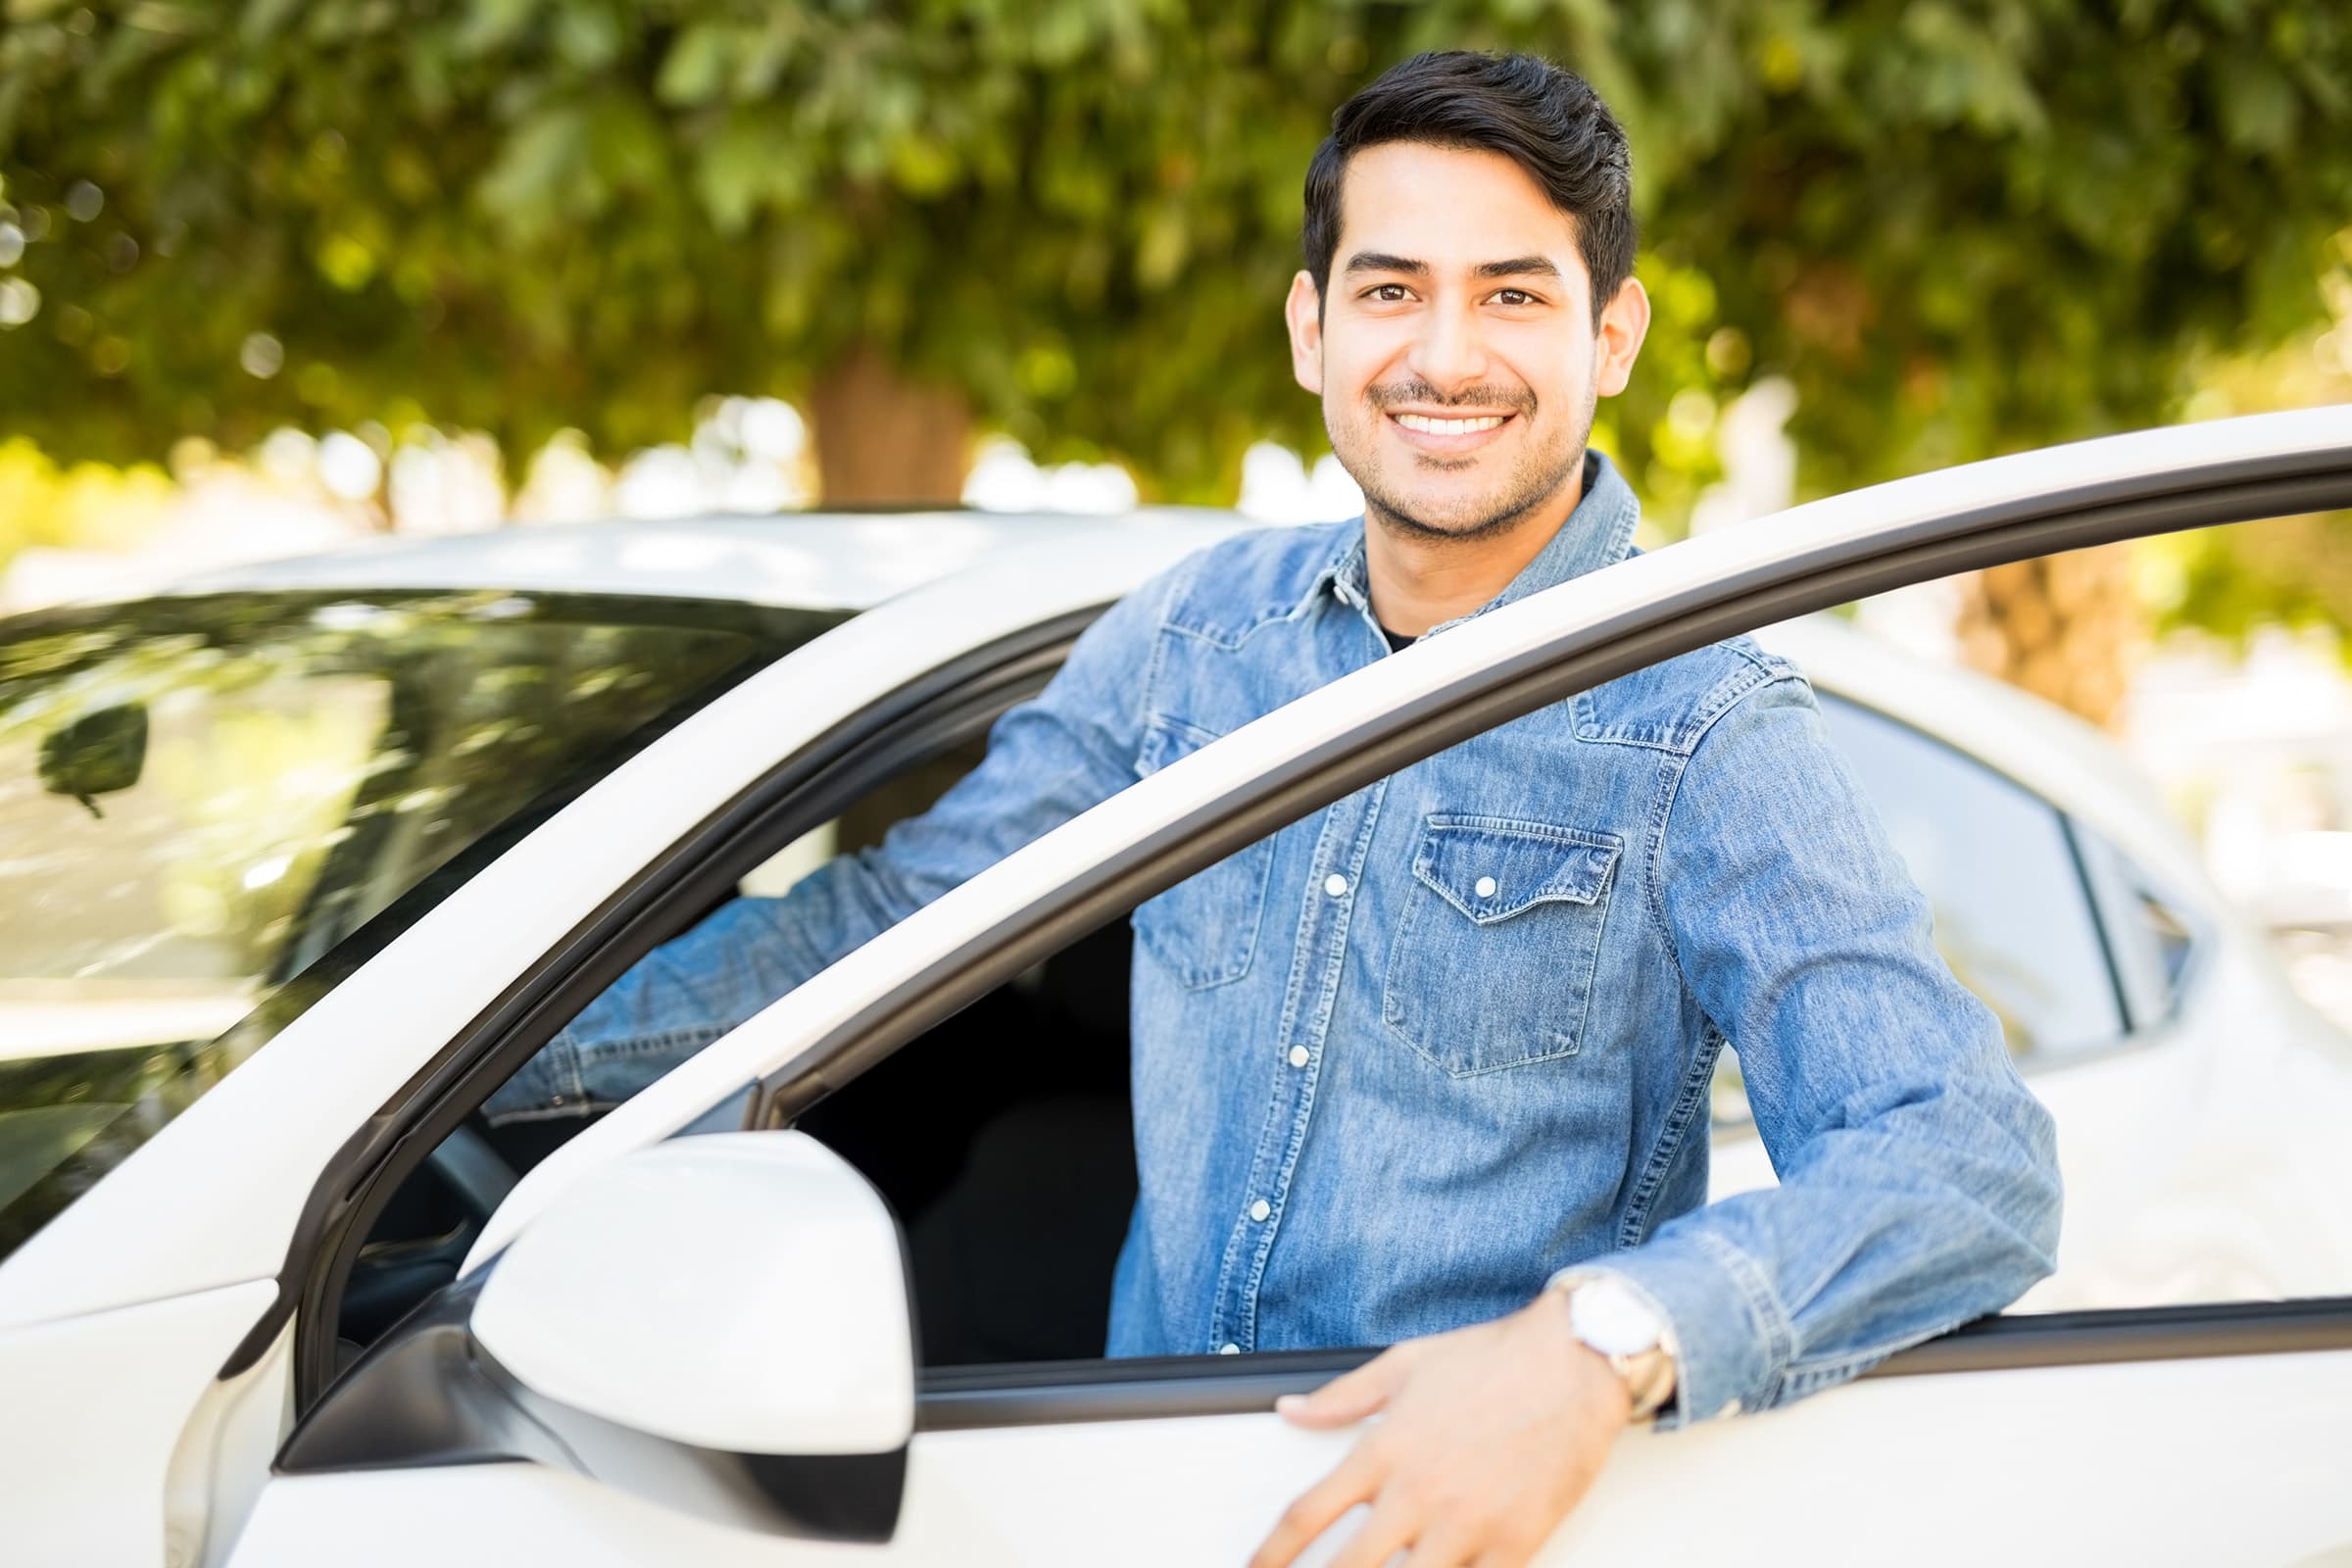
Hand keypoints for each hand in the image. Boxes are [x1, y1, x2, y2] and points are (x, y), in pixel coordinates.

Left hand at [1248, 1289, 1630, 1567]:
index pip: (1306, 1515)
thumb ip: (1342, 1397)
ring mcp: (1467, 1526)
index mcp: (1384, 1450)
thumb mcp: (1404, 1364)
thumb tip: (1290, 1409)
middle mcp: (1418, 1494)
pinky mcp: (1515, 1544)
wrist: (1575, 1363)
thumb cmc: (1493, 1360)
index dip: (1271, 1554)